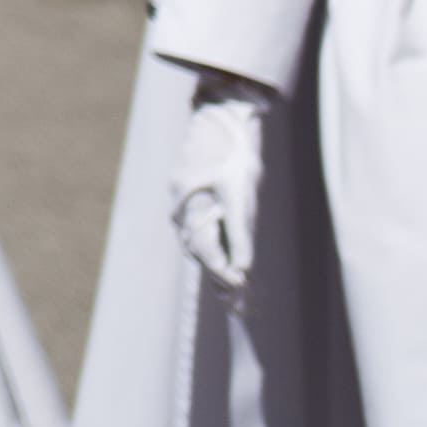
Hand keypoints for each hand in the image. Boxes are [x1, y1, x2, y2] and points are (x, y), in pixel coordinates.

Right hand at [172, 77, 267, 286]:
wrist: (219, 119)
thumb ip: (241, 233)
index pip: (208, 255)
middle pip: (202, 253)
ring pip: (200, 242)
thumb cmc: (232, 156)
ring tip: (237, 291)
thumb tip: (243, 269)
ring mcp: (184, 204)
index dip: (225, 276)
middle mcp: (183, 212)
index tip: (242, 294)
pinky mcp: (191, 197)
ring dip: (218, 265)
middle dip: (221, 278)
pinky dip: (215, 246)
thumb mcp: (241, 195)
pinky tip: (227, 256)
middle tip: (241, 307)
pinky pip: (201, 228)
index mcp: (193, 212)